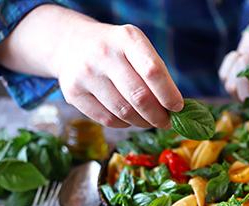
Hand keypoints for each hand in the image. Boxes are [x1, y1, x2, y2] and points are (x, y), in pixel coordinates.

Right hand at [56, 22, 182, 127]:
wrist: (70, 44)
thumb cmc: (115, 50)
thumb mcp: (135, 47)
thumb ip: (154, 73)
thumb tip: (175, 109)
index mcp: (127, 38)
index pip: (154, 71)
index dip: (169, 95)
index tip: (178, 108)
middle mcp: (104, 54)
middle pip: (139, 97)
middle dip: (158, 116)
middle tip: (166, 122)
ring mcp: (86, 74)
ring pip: (124, 112)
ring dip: (142, 122)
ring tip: (149, 121)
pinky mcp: (73, 93)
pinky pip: (107, 120)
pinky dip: (124, 124)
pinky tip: (129, 119)